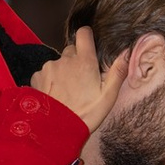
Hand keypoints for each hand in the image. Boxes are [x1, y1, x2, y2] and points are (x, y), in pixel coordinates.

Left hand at [29, 21, 119, 135]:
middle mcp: (64, 60)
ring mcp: (48, 68)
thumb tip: (127, 53)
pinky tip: (56, 95)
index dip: (87, 38)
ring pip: (58, 63)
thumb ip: (118, 72)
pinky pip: (45, 73)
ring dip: (63, 72)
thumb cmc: (85, 115)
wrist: (55, 131)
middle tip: (82, 81)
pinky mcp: (36, 77)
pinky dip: (50, 80)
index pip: (84, 33)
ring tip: (68, 92)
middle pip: (71, 51)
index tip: (90, 48)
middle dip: (77, 61)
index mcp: (84, 61)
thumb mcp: (108, 97)